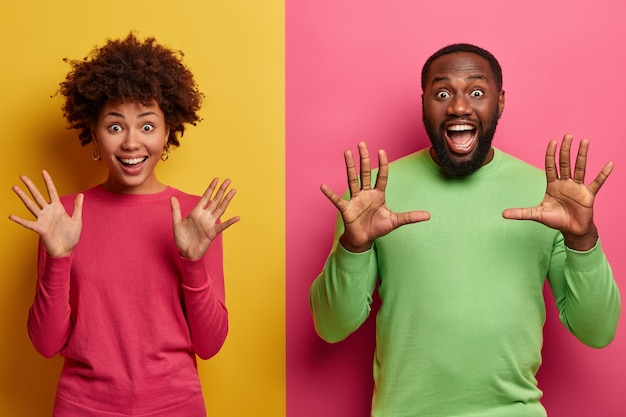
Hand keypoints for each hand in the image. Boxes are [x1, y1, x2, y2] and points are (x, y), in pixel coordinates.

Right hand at [9, 170, 82, 256]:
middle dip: (30, 186)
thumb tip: (81, 194)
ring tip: (14, 188)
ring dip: (22, 197)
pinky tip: (11, 216)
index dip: (48, 181)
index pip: (51, 191)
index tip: (43, 171)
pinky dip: (20, 220)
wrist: (66, 250)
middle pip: (37, 195)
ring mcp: (42, 219)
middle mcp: (48, 211)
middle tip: (22, 176)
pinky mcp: (39, 228)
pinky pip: (28, 223)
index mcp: (58, 208)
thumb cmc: (71, 236)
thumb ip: (77, 207)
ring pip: (31, 205)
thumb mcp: (77, 220)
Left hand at [171, 178, 239, 260]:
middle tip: (228, 180)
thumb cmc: (181, 238)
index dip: (211, 188)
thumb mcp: (177, 222)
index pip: (206, 197)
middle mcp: (205, 216)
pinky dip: (230, 222)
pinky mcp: (213, 232)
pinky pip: (223, 226)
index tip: (216, 179)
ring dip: (227, 200)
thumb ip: (175, 210)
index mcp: (197, 212)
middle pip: (216, 200)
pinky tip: (237, 217)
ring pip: (221, 208)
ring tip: (233, 191)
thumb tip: (172, 197)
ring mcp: (210, 223)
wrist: (185, 252)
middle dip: (222, 190)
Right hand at [321, 141, 429, 252]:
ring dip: (350, 167)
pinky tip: (323, 187)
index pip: (381, 176)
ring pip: (352, 180)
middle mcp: (366, 193)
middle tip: (362, 143)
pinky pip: (337, 200)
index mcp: (378, 194)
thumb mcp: (395, 221)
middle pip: (365, 172)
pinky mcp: (346, 209)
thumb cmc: (378, 228)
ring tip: (347, 152)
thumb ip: (410, 217)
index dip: (382, 164)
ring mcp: (355, 199)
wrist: (364, 240)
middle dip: (364, 158)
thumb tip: (428, 215)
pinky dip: (330, 194)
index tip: (382, 151)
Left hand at [502, 134, 612, 250]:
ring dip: (582, 155)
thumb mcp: (536, 215)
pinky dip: (603, 174)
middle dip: (566, 150)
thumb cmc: (555, 220)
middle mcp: (566, 183)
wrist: (571, 230)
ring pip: (580, 168)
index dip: (551, 155)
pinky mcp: (588, 195)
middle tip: (568, 135)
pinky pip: (597, 182)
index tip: (552, 142)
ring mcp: (578, 188)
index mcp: (553, 185)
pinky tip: (609, 164)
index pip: (551, 166)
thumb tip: (502, 214)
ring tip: (585, 141)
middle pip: (565, 163)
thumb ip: (521, 213)